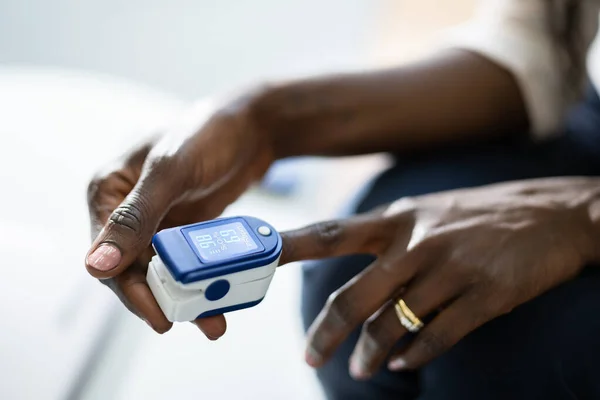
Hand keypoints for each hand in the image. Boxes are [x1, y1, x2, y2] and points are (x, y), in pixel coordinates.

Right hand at [85, 97, 273, 336]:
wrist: (254, 125)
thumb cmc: (208, 134)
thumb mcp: (171, 171)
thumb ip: (135, 216)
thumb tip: (95, 265)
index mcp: (110, 190)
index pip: (108, 254)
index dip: (129, 290)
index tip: (158, 317)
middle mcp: (128, 209)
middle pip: (134, 268)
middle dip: (160, 299)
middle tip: (188, 323)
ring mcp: (157, 220)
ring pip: (161, 270)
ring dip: (183, 297)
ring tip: (213, 321)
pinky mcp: (183, 227)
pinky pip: (185, 263)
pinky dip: (199, 281)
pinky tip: (219, 299)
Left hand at [280, 178, 599, 378]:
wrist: (554, 212)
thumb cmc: (478, 215)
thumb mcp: (426, 213)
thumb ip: (388, 241)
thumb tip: (354, 280)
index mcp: (398, 218)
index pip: (332, 233)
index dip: (291, 247)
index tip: (259, 258)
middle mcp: (418, 242)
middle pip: (353, 294)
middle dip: (325, 332)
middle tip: (309, 356)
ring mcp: (451, 268)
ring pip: (392, 323)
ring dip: (370, 352)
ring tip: (360, 368)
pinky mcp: (485, 294)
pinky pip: (437, 336)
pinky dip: (415, 355)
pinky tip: (405, 364)